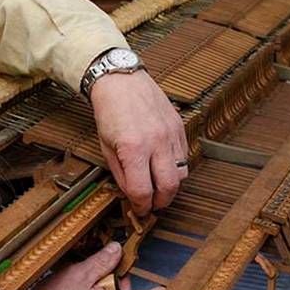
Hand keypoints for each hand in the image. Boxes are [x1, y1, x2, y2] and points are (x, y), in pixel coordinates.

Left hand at [89, 70, 188, 215]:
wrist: (121, 81)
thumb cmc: (109, 112)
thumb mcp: (105, 147)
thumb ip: (120, 174)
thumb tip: (132, 195)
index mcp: (133, 148)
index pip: (143, 191)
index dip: (141, 206)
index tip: (139, 209)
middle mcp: (156, 142)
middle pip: (169, 187)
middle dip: (160, 202)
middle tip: (152, 204)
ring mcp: (171, 134)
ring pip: (181, 174)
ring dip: (170, 186)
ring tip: (158, 186)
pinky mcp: (179, 127)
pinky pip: (184, 156)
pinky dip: (175, 167)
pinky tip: (163, 166)